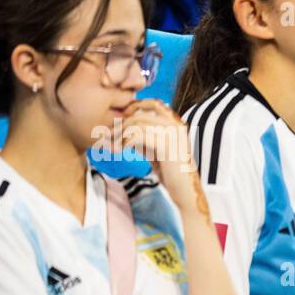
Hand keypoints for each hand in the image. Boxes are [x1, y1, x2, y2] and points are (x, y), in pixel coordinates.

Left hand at [115, 98, 202, 213]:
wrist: (185, 190)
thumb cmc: (171, 172)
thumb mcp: (155, 149)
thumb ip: (144, 136)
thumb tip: (121, 129)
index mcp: (176, 123)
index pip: (153, 103)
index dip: (135, 107)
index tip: (122, 119)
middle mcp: (176, 125)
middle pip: (140, 114)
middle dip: (121, 125)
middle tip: (109, 136)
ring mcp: (172, 135)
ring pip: (137, 124)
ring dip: (120, 135)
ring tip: (112, 146)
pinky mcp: (166, 146)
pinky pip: (139, 136)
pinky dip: (125, 142)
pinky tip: (120, 151)